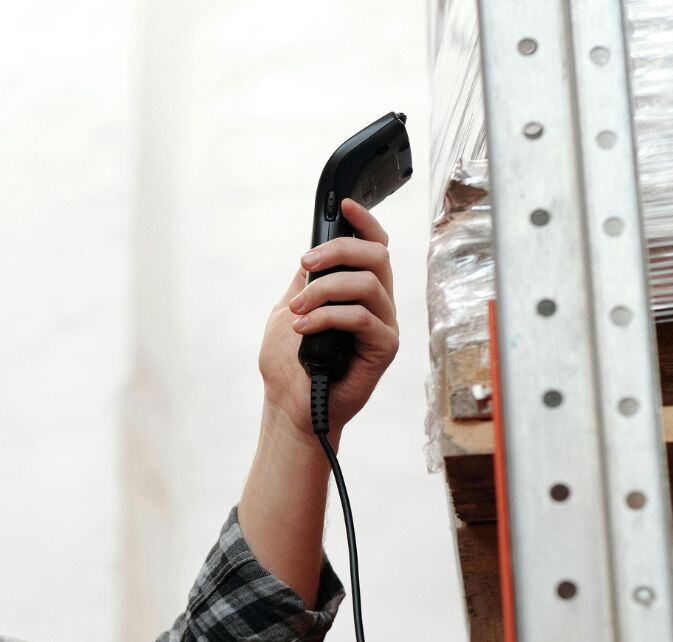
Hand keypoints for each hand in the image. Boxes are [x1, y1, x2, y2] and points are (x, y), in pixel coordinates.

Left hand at [257, 197, 399, 439]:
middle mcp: (377, 303)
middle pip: (376, 255)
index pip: (374, 246)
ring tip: (297, 310)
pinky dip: (327, 317)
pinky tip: (304, 328)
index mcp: (357, 290)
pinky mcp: (384, 348)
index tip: (344, 205)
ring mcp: (383, 325)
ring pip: (368, 283)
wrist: (289, 405)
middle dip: (338, 251)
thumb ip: (307, 281)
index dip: (365, 222)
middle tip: (306, 266)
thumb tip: (315, 250)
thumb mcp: (291, 308)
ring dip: (324, 290)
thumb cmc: (289, 363)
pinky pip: (361, 317)